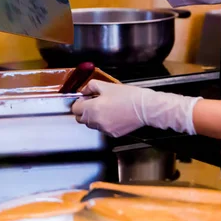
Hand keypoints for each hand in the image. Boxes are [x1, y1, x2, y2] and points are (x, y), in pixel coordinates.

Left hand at [71, 80, 199, 137]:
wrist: (145, 108)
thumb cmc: (128, 96)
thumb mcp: (107, 86)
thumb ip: (90, 86)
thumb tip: (83, 90)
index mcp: (92, 109)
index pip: (75, 109)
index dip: (79, 102)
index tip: (85, 98)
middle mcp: (96, 122)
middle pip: (81, 119)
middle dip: (84, 110)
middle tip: (93, 101)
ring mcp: (104, 130)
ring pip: (91, 124)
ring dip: (94, 117)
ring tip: (105, 107)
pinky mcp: (113, 134)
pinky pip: (102, 129)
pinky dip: (104, 122)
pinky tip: (113, 114)